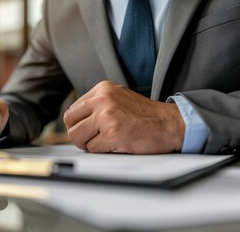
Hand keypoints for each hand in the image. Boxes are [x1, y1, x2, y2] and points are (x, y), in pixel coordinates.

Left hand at [63, 81, 184, 153]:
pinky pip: (92, 148)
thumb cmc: (145, 115)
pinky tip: (116, 144)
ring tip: (104, 141)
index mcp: (102, 89)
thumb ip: (96, 105)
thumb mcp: (118, 98)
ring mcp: (106, 115)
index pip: (72, 109)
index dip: (77, 124)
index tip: (86, 129)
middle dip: (78, 134)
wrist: (170, 123)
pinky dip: (101, 150)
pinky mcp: (112, 133)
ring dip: (88, 144)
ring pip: (77, 136)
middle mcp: (102, 99)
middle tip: (91, 139)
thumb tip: (73, 121)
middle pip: (70, 122)